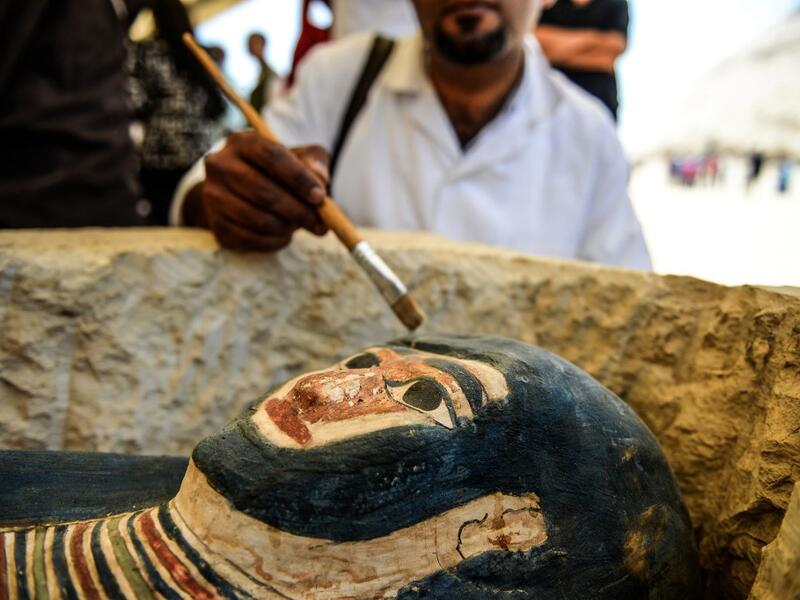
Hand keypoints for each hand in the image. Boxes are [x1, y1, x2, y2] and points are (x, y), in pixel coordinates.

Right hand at [184, 131, 330, 250]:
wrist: (240, 193)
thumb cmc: (278, 173)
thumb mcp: (299, 158)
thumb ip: (314, 163)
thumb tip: (320, 180)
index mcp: (243, 142)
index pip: (271, 156)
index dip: (298, 178)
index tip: (319, 197)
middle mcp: (220, 165)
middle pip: (263, 191)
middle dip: (297, 211)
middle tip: (321, 224)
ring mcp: (213, 196)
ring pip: (256, 219)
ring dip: (286, 228)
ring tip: (300, 226)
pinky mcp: (215, 223)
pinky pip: (250, 239)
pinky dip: (274, 241)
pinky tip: (284, 235)